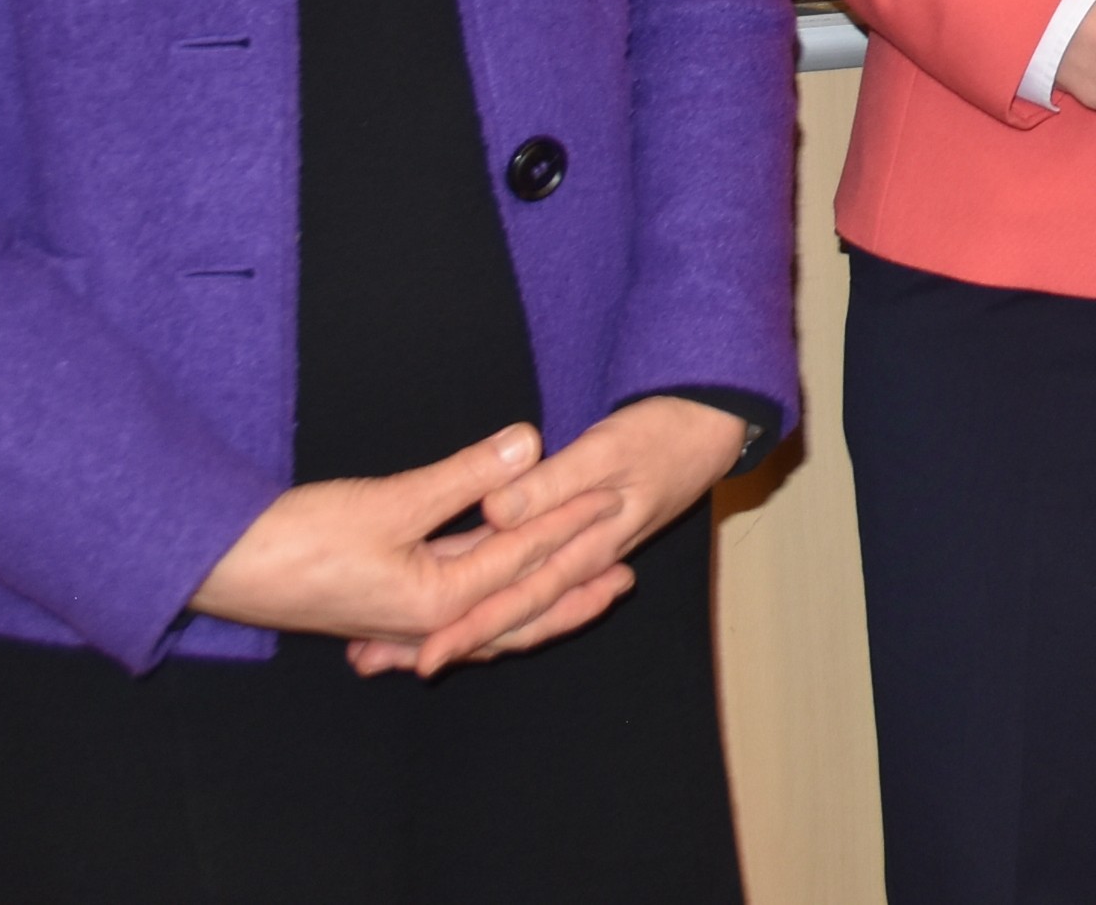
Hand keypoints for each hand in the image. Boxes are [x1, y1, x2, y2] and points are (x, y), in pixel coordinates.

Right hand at [190, 425, 620, 651]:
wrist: (223, 568)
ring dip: (538, 600)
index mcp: (437, 602)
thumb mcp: (391, 501)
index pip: (523, 560)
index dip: (569, 526)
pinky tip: (503, 594)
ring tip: (585, 587)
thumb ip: (465, 475)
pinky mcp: (387, 609)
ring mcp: (406, 621)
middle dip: (573, 590)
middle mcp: (429, 623)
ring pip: (490, 615)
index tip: (611, 500)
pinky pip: (457, 612)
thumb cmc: (299, 539)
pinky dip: (490, 602)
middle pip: (518, 608)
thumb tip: (530, 441)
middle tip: (626, 575)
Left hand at [349, 395, 752, 675]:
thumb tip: (495, 515)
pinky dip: (488, 603)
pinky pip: (524, 587)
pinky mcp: (572, 544)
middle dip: (451, 642)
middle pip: (508, 618)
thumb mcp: (605, 451)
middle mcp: (576, 565)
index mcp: (584, 549)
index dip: (470, 627)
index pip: (518, 599)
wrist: (707, 429)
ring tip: (401, 650)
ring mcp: (575, 558)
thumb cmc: (661, 435)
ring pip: (513, 609)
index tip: (423, 654)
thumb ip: (549, 486)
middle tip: (388, 666)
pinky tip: (454, 607)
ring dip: (463, 629)